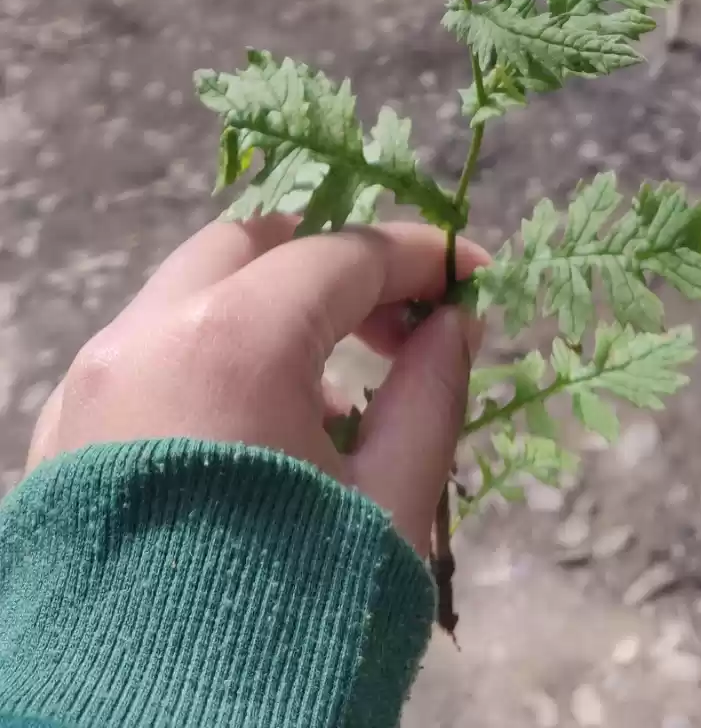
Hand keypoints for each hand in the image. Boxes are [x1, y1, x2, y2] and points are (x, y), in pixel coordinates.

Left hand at [26, 217, 487, 555]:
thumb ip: (430, 397)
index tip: (473, 276)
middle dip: (330, 265)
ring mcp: (88, 385)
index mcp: (233, 341)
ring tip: (338, 395)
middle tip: (398, 319)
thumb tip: (455, 324)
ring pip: (186, 296)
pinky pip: (142, 358)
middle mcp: (144, 337)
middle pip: (250, 248)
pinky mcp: (58, 439)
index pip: (343, 256)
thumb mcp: (389, 508)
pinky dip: (208, 358)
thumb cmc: (289, 621)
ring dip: (267, 312)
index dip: (421, 259)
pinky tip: (259, 434)